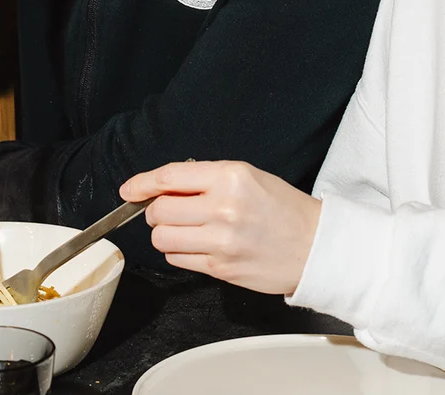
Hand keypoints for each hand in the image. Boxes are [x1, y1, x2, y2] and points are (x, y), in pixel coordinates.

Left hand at [120, 161, 320, 295]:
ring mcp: (221, 241)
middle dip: (156, 211)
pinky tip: (197, 245)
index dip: (142, 183)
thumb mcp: (248, 177)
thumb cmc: (283, 208)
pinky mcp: (221, 268)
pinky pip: (177, 259)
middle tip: (170, 210)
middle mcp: (223, 208)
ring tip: (186, 229)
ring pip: (162, 238)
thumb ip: (206, 179)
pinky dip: (179, 251)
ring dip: (166, 233)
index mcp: (231, 177)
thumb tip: (162, 187)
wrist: (315, 246)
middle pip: (159, 211)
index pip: (170, 177)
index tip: (129, 190)